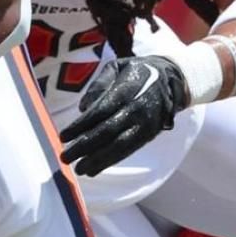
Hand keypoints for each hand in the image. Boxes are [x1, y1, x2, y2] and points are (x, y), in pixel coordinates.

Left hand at [59, 55, 188, 176]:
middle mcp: (136, 109)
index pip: (100, 111)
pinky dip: (111, 161)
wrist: (172, 78)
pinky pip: (129, 150)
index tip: (63, 136)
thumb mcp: (116, 67)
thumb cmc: (136, 71)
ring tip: (79, 170)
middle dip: (84, 147)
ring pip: (119, 146)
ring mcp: (145, 124)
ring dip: (97, 160)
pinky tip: (95, 169)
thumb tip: (83, 107)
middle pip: (107, 132)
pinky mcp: (149, 134)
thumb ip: (99, 84)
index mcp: (126, 90)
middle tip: (65, 158)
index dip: (81, 125)